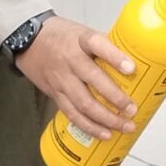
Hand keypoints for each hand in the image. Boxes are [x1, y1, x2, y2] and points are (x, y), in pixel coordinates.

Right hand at [14, 17, 137, 135]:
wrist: (28, 41)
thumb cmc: (63, 37)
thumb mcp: (83, 32)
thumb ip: (105, 45)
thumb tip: (137, 61)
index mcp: (81, 40)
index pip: (98, 44)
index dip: (115, 57)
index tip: (131, 68)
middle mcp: (70, 59)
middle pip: (93, 80)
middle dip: (115, 98)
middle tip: (132, 109)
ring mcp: (61, 78)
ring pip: (83, 103)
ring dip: (105, 118)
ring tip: (125, 126)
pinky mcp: (55, 94)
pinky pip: (72, 113)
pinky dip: (89, 126)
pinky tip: (104, 133)